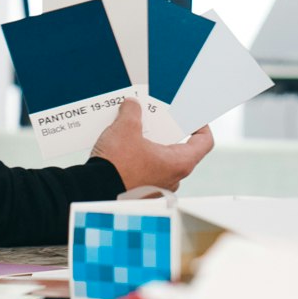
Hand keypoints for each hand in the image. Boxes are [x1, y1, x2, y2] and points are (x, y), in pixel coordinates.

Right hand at [92, 99, 213, 191]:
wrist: (93, 191)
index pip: (204, 142)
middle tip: (157, 117)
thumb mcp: (125, 128)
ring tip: (136, 128)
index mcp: (178, 163)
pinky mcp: (141, 193)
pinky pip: (147, 170)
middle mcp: (172, 179)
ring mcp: (157, 188)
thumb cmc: (116, 165)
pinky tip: (125, 146)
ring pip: (161, 160)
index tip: (193, 115)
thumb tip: (132, 105)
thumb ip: (132, 112)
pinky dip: (140, 157)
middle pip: (179, 149)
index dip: (201, 125)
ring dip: (151, 144)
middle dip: (167, 130)